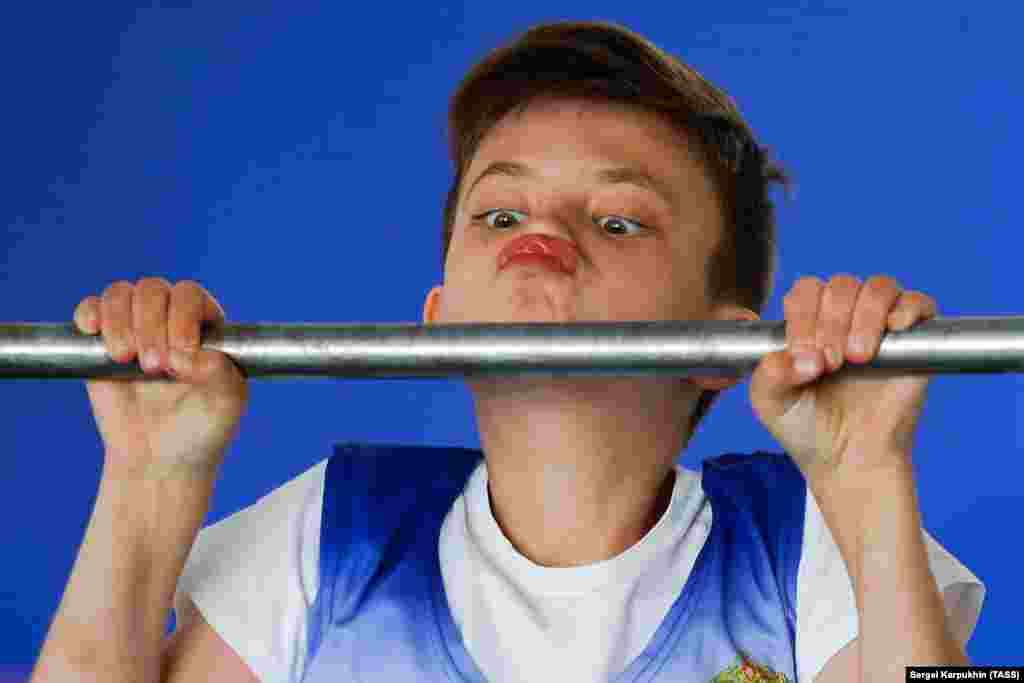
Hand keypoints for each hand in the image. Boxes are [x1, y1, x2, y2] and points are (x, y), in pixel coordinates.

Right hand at [73, 278, 248, 477]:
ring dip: (120, 322)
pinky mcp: (102, 341)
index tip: (180, 358)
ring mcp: (134, 326)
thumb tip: (191, 354)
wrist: (160, 459)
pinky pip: (91, 309)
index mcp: (206, 324)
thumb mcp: (226, 402)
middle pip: (153, 290)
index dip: (182, 318)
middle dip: (150, 325)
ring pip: (120, 294)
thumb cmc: (201, 427)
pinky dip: (89, 314)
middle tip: (153, 367)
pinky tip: (92, 331)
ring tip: (124, 359)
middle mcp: (171, 316)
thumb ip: (220, 372)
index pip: (191, 296)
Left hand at [746, 274, 937, 483]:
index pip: (805, 292)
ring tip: (857, 356)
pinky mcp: (914, 340)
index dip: (803, 316)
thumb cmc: (806, 426)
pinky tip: (894, 328)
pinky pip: (919, 303)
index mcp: (807, 323)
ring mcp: (880, 326)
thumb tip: (800, 357)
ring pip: (878, 287)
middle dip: (832, 320)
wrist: (848, 460)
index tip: (805, 355)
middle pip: (841, 285)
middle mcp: (843, 317)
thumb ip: (769, 375)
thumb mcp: (770, 402)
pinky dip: (908, 307)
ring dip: (865, 316)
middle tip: (830, 362)